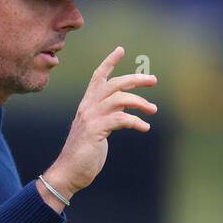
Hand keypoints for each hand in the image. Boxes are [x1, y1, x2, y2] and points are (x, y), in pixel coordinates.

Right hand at [40, 46, 157, 202]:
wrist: (68, 173)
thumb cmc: (83, 155)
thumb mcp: (95, 130)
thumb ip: (106, 117)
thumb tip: (123, 110)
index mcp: (87, 106)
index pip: (97, 77)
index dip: (109, 63)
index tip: (121, 50)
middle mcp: (87, 108)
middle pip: (114, 84)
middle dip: (135, 79)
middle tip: (154, 80)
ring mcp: (91, 118)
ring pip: (120, 99)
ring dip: (140, 102)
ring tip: (153, 110)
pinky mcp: (96, 130)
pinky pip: (121, 119)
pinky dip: (136, 121)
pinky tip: (145, 127)